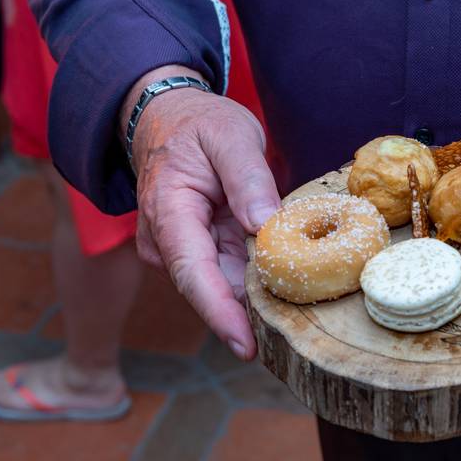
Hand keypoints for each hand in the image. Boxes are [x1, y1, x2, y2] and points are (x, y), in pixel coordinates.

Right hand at [120, 66, 280, 359]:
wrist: (170, 116)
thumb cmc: (198, 123)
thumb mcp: (230, 136)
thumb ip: (248, 179)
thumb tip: (267, 224)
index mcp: (169, 210)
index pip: (192, 272)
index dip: (219, 312)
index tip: (245, 344)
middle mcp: (169, 237)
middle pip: (208, 287)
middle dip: (244, 318)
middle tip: (288, 341)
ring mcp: (183, 245)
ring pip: (221, 283)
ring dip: (252, 302)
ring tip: (292, 322)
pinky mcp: (201, 247)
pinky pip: (229, 270)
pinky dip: (254, 281)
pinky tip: (284, 292)